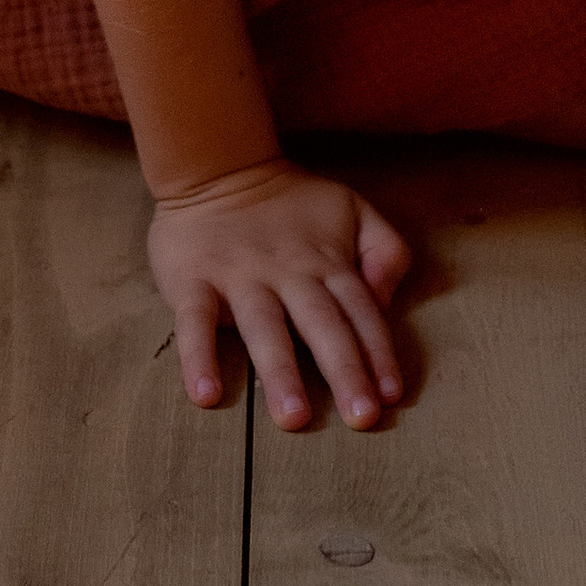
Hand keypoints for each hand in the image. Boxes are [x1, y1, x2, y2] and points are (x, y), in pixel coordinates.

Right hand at [148, 155, 410, 430]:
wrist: (218, 168)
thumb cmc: (292, 203)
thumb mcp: (352, 209)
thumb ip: (384, 248)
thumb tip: (387, 300)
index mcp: (327, 261)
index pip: (360, 310)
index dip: (378, 352)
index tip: (391, 396)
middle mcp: (289, 272)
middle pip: (322, 323)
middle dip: (344, 370)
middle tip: (361, 417)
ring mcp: (240, 277)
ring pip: (264, 326)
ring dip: (280, 372)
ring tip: (294, 418)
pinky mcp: (195, 280)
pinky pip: (195, 321)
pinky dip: (198, 355)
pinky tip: (205, 394)